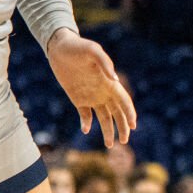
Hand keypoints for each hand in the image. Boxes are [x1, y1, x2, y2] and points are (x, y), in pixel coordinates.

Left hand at [47, 29, 134, 147]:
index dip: (129, 113)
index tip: (133, 126)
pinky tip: (86, 130)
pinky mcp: (78, 98)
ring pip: (103, 117)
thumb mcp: (93, 51)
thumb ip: (105, 63)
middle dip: (122, 127)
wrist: (59, 48)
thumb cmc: (79, 47)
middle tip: (124, 141)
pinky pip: (85, 114)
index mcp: (110, 83)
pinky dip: (87, 123)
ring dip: (107, 130)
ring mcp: (91, 96)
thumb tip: (114, 80)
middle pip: (117, 113)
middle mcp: (103, 92)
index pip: (124, 101)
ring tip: (110, 145)